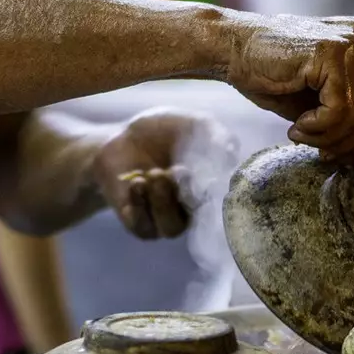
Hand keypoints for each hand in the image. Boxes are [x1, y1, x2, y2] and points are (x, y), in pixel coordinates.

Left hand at [91, 108, 234, 239]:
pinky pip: (144, 227)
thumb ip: (217, 137)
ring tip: (154, 174)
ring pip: (171, 228)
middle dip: (188, 194)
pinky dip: (141, 203)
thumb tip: (232, 152)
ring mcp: (165, 220)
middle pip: (199, 218)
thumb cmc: (163, 132)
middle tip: (178, 169)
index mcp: (210, 190)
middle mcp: (191, 210)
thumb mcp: (194, 125)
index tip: (209, 174)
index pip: (222, 202)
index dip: (217, 191)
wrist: (121, 138)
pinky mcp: (139, 224)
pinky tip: (137, 181)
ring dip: (163, 201)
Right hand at [226, 14, 353, 163]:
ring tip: (301, 135)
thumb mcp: (313, 104)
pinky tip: (296, 126)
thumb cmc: (267, 75)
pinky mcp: (331, 51)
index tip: (334, 152)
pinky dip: (318, 127)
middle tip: (322, 154)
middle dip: (349, 142)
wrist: (229, 48)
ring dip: (328, 137)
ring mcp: (348, 41)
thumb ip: (343, 121)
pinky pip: (340, 108)